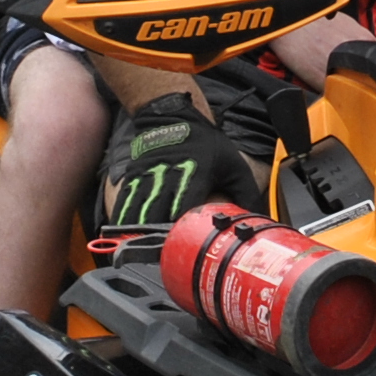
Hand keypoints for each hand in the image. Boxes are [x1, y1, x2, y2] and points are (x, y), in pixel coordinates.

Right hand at [95, 93, 264, 242]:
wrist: (172, 115)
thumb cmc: (204, 141)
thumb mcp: (233, 163)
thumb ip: (246, 192)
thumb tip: (256, 219)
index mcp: (194, 177)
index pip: (186, 209)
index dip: (183, 231)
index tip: (183, 249)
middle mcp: (168, 178)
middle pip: (158, 215)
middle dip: (156, 240)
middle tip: (158, 261)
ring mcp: (148, 178)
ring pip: (138, 211)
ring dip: (137, 234)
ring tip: (136, 255)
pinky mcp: (134, 177)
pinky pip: (125, 203)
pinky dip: (122, 221)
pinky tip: (119, 236)